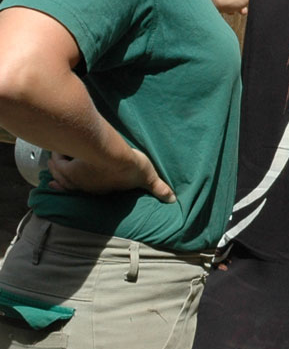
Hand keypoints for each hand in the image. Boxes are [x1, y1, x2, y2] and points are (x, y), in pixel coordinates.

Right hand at [47, 147, 175, 202]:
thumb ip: (159, 188)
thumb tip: (172, 199)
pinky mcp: (67, 167)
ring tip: (57, 157)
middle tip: (58, 172)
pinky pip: (57, 162)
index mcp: (101, 190)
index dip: (79, 186)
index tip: (67, 184)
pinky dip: (56, 156)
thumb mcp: (150, 178)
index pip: (87, 190)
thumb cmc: (133, 168)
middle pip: (68, 183)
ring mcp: (74, 178)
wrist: (115, 157)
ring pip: (60, 173)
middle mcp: (84, 187)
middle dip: (64, 177)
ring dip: (58, 166)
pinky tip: (57, 148)